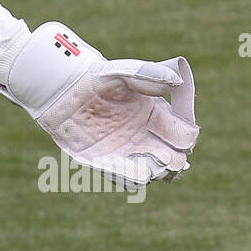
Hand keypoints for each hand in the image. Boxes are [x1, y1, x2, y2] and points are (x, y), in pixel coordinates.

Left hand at [0, 23, 198, 186]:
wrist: (65, 89)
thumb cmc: (97, 78)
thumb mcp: (125, 73)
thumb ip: (150, 76)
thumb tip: (178, 79)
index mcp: (157, 116)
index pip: (183, 135)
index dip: (186, 138)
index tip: (183, 137)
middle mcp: (145, 137)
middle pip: (171, 159)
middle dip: (174, 162)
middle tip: (169, 160)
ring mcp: (126, 152)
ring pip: (149, 172)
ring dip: (153, 172)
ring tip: (153, 169)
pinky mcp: (103, 162)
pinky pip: (120, 176)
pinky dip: (129, 177)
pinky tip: (136, 175)